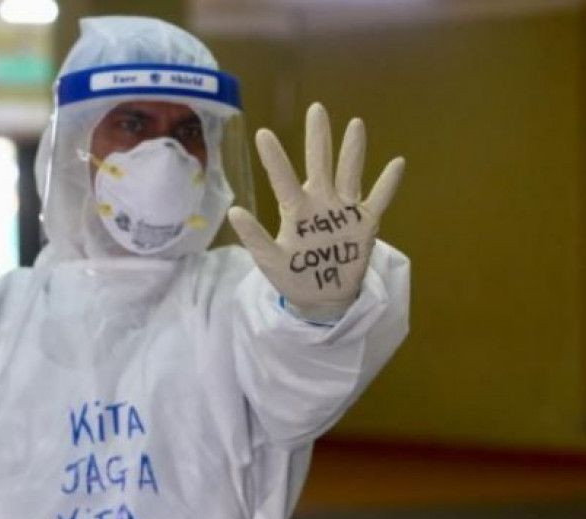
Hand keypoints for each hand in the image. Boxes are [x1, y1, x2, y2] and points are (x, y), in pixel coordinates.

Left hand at [228, 102, 403, 320]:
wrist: (321, 297)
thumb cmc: (293, 275)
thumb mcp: (270, 260)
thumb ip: (255, 237)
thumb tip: (233, 211)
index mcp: (295, 209)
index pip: (283, 179)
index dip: (274, 158)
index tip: (262, 133)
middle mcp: (320, 201)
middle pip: (319, 164)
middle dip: (318, 138)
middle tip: (316, 109)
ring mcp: (343, 210)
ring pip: (349, 173)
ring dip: (353, 151)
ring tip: (355, 123)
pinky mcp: (365, 223)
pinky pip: (379, 199)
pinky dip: (388, 183)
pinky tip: (398, 162)